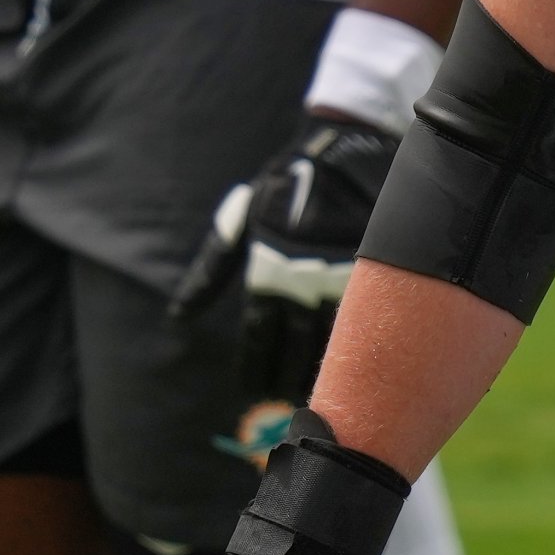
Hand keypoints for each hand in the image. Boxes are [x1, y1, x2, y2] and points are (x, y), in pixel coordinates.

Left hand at [171, 116, 399, 403]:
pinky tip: (358, 363)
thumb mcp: (241, 221)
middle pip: (292, 349)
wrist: (346, 150)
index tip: (253, 390)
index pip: (257, 339)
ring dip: (325, 371)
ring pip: (331, 341)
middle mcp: (302, 282)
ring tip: (322, 395)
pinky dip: (361, 346)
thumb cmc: (286, 184)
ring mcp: (342, 277)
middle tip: (283, 403)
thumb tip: (179, 316)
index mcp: (267, 271)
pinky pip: (368, 319)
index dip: (255, 370)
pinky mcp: (375, 271)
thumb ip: (210, 272)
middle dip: (285, 379)